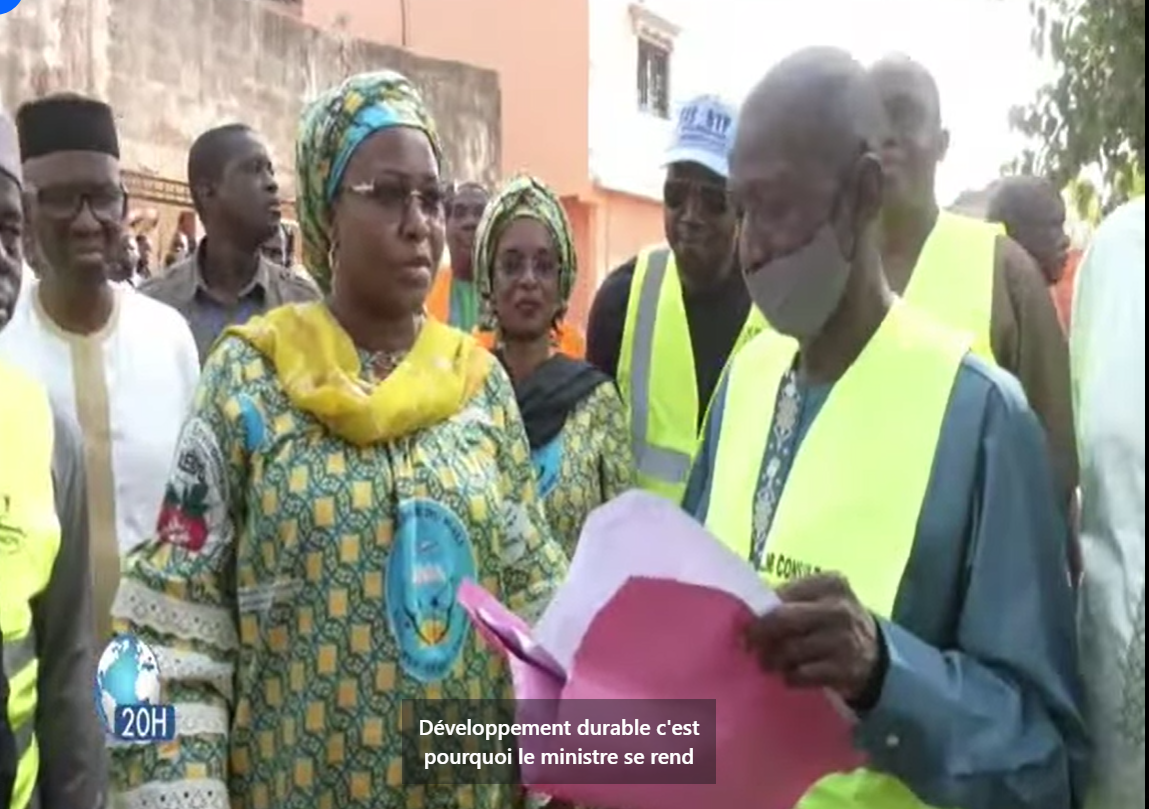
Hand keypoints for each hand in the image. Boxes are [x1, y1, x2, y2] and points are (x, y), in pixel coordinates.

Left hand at [744, 573, 881, 704]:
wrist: (876, 657)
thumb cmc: (834, 623)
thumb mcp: (820, 601)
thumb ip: (789, 599)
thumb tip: (747, 609)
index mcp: (830, 584)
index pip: (781, 594)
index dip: (758, 611)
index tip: (745, 624)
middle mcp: (839, 609)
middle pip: (782, 620)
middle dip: (760, 635)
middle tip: (750, 646)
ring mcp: (844, 640)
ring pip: (789, 650)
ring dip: (773, 660)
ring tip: (769, 663)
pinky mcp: (844, 670)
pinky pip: (802, 675)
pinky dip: (790, 677)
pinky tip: (791, 676)